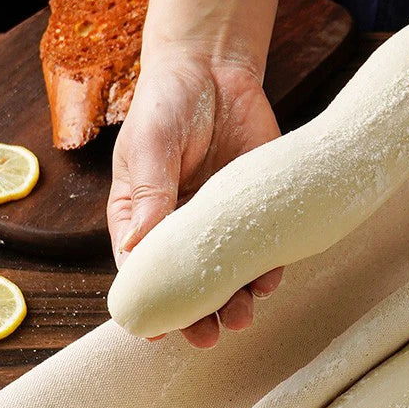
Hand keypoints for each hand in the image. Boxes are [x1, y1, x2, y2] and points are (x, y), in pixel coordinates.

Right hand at [107, 46, 283, 347]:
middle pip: (189, 285)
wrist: (217, 71)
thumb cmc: (168, 104)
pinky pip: (262, 251)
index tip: (156, 335)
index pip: (143, 271)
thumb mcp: (149, 145)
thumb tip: (139, 247)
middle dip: (199, 316)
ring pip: (228, 276)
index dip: (150, 304)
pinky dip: (266, 270)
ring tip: (242, 317)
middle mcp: (182, 229)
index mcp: (143, 218)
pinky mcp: (255, 213)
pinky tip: (269, 282)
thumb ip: (149, 194)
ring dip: (234, 302)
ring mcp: (221, 225)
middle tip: (210, 337)